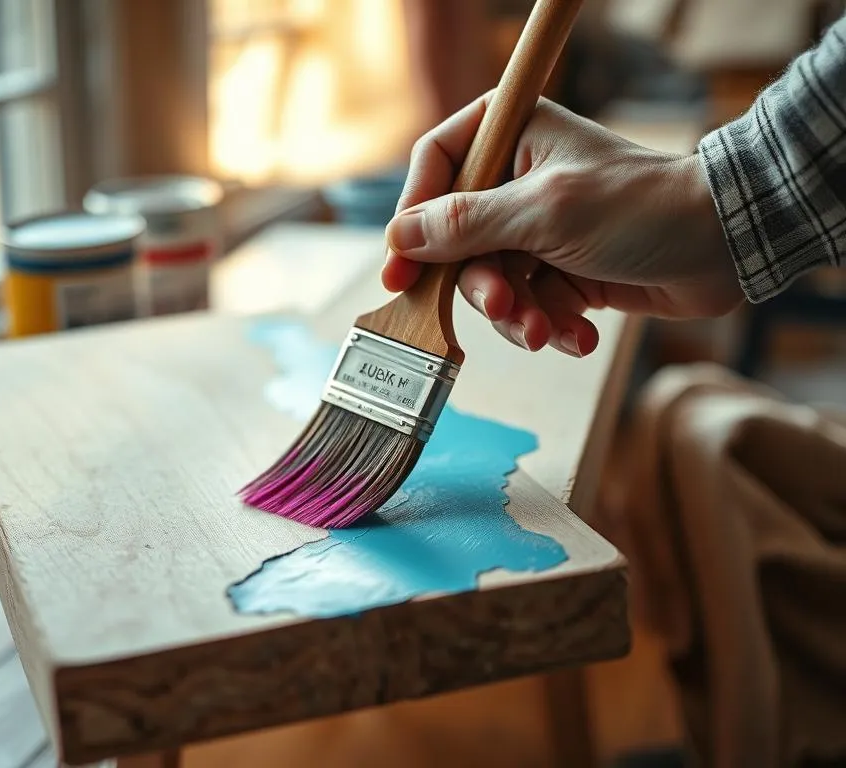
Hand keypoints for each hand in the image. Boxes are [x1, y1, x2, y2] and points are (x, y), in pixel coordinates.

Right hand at [382, 96, 743, 356]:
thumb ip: (466, 224)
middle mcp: (516, 177)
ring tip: (548, 330)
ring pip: (491, 280)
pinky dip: (549, 323)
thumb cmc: (639, 208)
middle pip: (458, 238)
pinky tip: (579, 333)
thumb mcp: (543, 211)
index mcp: (511, 134)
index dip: (411, 219)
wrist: (723, 246)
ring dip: (518, 313)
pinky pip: (527, 303)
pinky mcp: (559, 268)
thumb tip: (398, 238)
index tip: (398, 272)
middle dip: (483, 284)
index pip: (436, 168)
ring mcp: (537, 226)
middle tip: (504, 308)